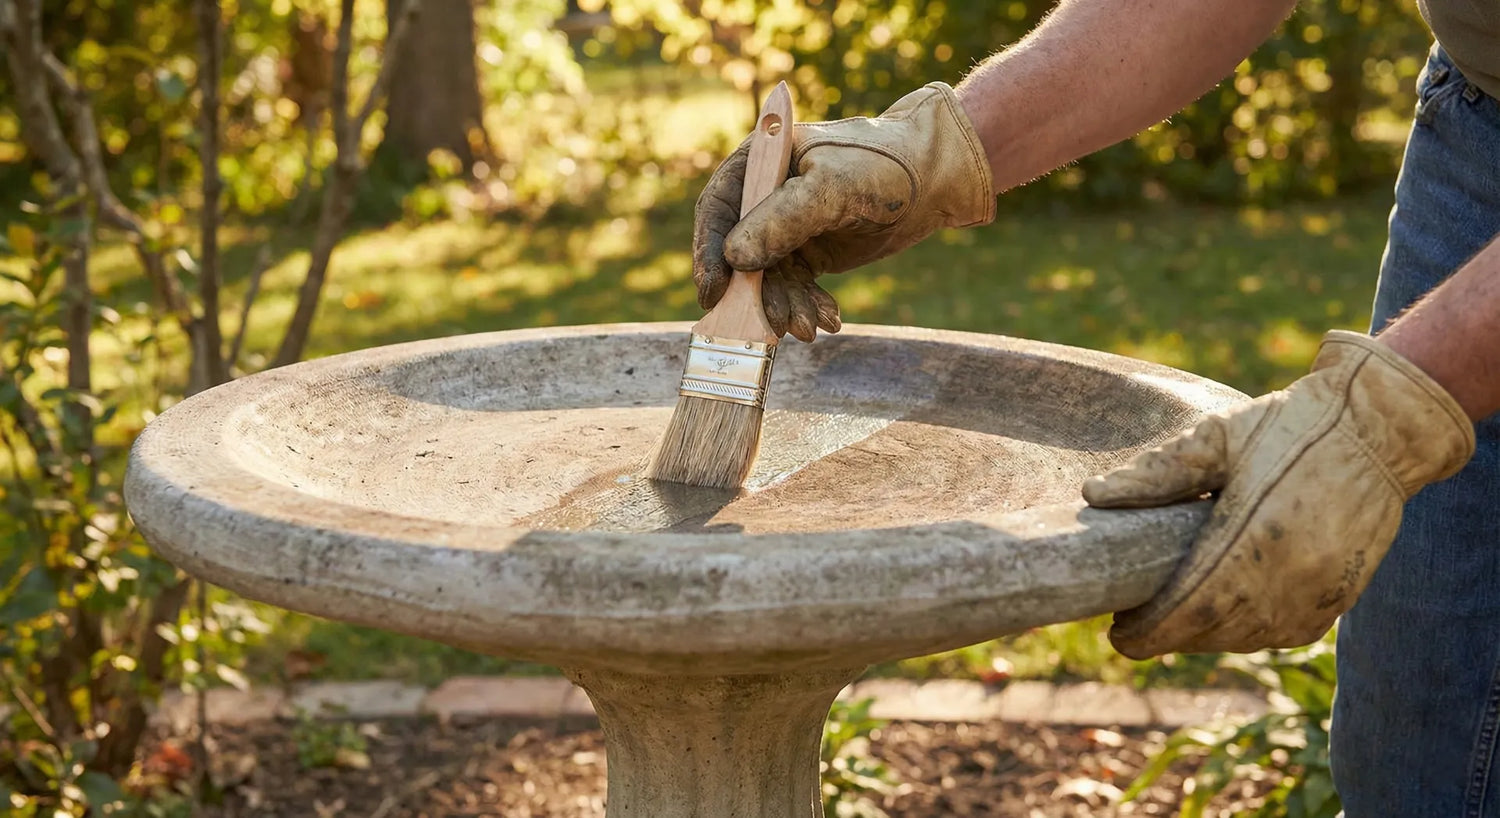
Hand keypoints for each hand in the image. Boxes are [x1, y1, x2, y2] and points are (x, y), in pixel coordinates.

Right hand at [693, 82, 995, 340]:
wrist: (936, 180)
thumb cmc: (885, 167)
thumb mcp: (832, 190)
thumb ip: (781, 220)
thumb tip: (734, 258)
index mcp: (762, 161)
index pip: (719, 208)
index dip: (710, 251)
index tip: (713, 293)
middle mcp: (765, 194)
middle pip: (739, 250)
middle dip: (755, 292)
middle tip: (771, 326)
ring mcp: (785, 225)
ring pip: (767, 276)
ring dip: (784, 306)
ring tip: (808, 329)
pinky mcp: (808, 250)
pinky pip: (795, 285)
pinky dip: (806, 305)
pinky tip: (828, 320)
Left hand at [1083, 330, 1475, 658]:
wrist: (1380, 430)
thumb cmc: (1290, 425)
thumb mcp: (1220, 437)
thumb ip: (1160, 472)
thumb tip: (1095, 496)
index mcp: (1257, 533)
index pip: (1190, 607)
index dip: (1149, 631)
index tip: (1117, 631)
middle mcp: (1294, 573)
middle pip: (1214, 630)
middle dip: (1169, 635)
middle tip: (1134, 622)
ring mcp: (1324, 589)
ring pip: (1249, 638)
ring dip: (1205, 636)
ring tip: (1172, 617)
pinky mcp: (1343, 595)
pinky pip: (1285, 633)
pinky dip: (1247, 632)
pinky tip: (1223, 616)